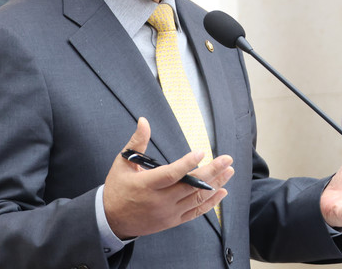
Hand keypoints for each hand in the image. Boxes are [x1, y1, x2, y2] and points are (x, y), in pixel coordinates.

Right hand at [102, 117, 233, 238]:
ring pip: (196, 198)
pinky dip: (210, 203)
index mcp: (147, 184)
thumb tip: (144, 120)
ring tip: (229, 171)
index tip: (201, 151)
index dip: (187, 163)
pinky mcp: (172, 221)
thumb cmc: (118, 188)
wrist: (112, 220)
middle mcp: (160, 200)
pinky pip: (195, 212)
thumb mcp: (123, 163)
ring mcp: (168, 212)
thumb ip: (137, 142)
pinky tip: (222, 192)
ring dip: (216, 184)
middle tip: (227, 159)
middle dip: (212, 171)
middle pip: (190, 186)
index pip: (171, 174)